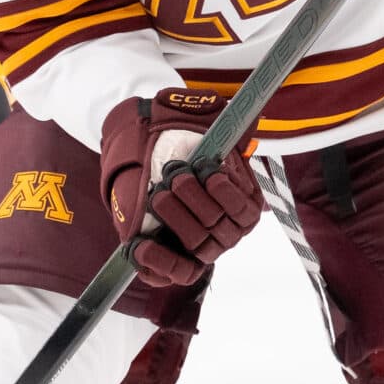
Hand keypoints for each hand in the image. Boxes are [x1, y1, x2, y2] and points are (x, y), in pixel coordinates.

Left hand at [98, 89, 262, 288]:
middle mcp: (227, 229)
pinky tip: (139, 246)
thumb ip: (215, 119)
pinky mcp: (173, 258)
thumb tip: (226, 110)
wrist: (142, 154)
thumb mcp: (198, 125)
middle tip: (172, 176)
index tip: (206, 170)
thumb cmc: (177, 140)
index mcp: (243, 202)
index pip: (243, 210)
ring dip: (175, 217)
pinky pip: (176, 273)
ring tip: (159, 194)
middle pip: (218, 228)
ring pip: (197, 246)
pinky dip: (158, 262)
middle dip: (193, 199)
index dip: (224, 192)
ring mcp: (201, 247)